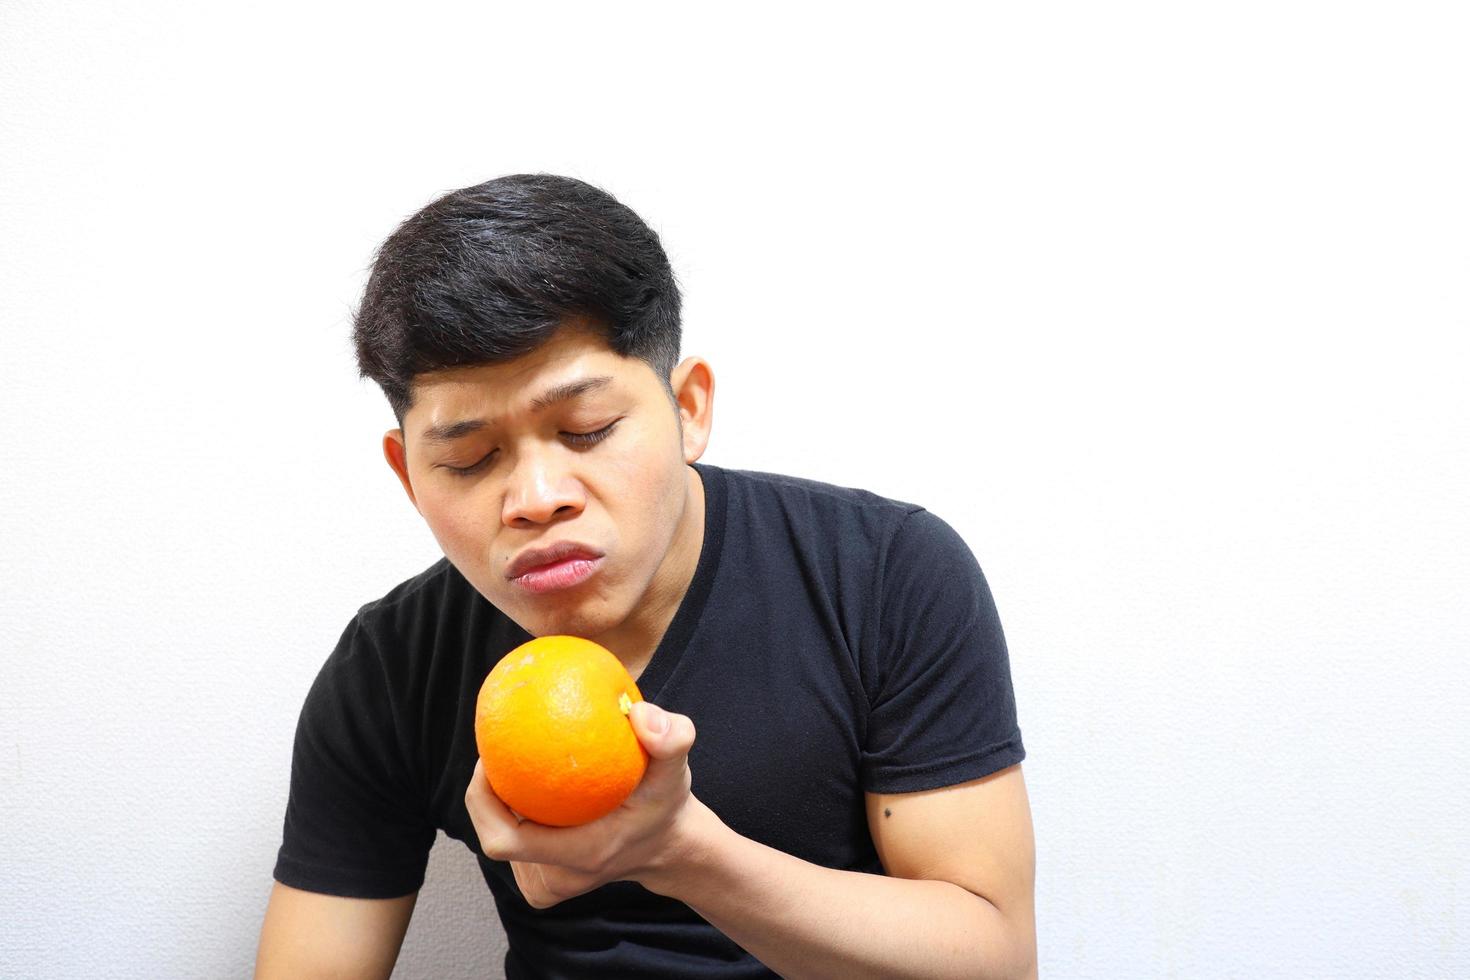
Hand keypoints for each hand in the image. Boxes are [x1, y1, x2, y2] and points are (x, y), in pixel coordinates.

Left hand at [464, 700, 704, 908]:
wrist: (669, 847)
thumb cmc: (667, 802)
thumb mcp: (677, 767)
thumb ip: (672, 739)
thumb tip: (640, 715)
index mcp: (585, 852)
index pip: (505, 840)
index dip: (482, 802)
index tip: (488, 759)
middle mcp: (563, 876)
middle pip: (495, 838)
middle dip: (485, 796)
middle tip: (495, 752)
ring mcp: (553, 885)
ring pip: (503, 841)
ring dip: (500, 806)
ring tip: (510, 766)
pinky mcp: (548, 886)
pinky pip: (515, 847)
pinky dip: (512, 818)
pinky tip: (526, 790)